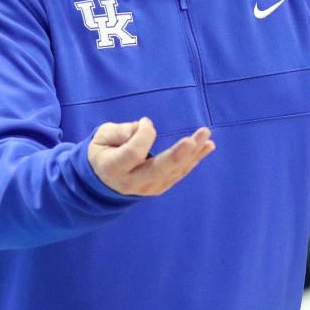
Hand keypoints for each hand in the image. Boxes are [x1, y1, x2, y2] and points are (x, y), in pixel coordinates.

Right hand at [88, 117, 213, 196]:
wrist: (103, 179)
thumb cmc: (103, 150)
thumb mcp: (101, 137)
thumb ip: (118, 132)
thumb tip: (139, 128)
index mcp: (113, 168)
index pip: (133, 153)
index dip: (143, 134)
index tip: (144, 121)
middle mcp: (132, 182)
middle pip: (159, 170)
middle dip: (178, 154)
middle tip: (193, 140)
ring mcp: (149, 188)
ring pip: (174, 172)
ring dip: (193, 154)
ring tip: (206, 137)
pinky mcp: (161, 186)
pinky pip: (179, 173)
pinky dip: (194, 159)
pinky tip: (208, 146)